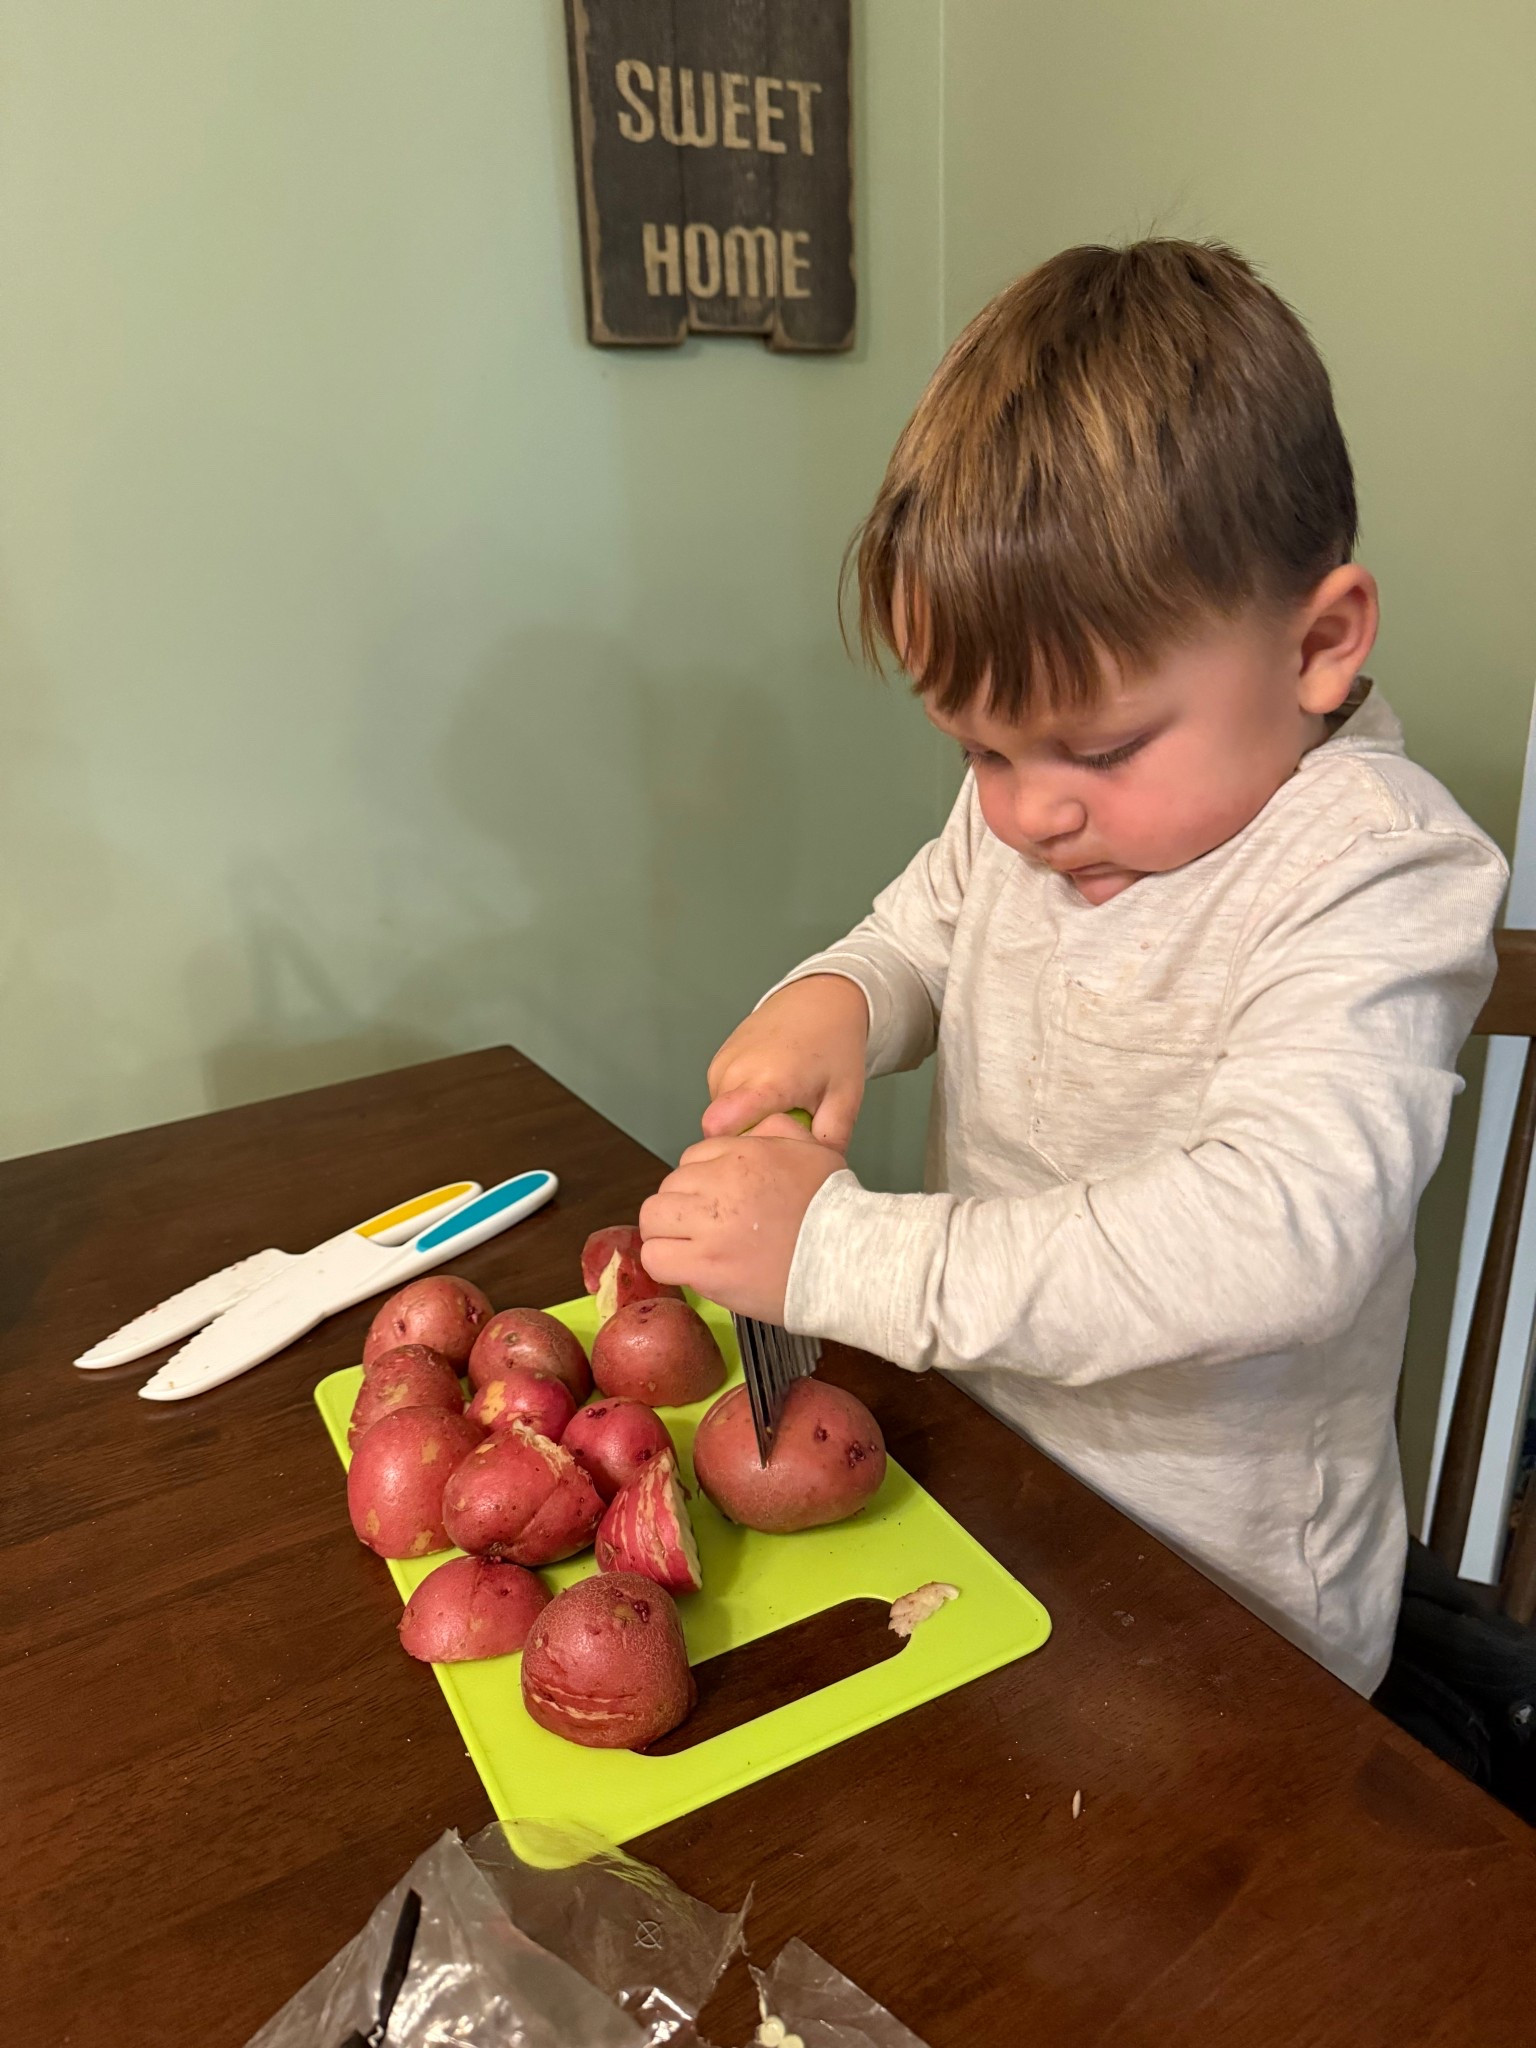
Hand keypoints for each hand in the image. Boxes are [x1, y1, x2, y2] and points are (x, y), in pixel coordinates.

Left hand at [640, 1115, 845, 1322]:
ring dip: (667, 1233)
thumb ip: (780, 1130)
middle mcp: (720, 1184)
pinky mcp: (704, 1266)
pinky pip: (656, 1257)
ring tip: (691, 1248)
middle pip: (669, 1186)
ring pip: (654, 1218)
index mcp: (744, 1154)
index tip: (717, 1203)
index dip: (701, 1182)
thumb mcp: (815, 1151)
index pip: (692, 1158)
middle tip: (705, 1228)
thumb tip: (752, 1128)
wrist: (849, 1261)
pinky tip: (687, 1267)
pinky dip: (665, 1262)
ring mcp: (709, 1227)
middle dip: (682, 1205)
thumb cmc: (836, 1211)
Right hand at [703, 975, 868, 1149]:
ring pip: (721, 1118)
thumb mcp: (846, 1098)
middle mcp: (736, 1071)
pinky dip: (742, 1105)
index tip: (765, 1153)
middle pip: (723, 1132)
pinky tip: (768, 1093)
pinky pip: (720, 1101)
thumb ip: (831, 1141)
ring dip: (747, 1122)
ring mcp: (722, 1065)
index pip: (720, 1127)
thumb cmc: (834, 1044)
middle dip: (751, 1140)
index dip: (737, 1150)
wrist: (820, 1000)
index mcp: (768, 1081)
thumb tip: (816, 1178)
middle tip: (786, 1129)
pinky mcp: (716, 1063)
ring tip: (781, 1106)